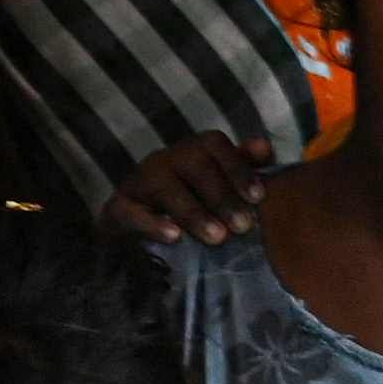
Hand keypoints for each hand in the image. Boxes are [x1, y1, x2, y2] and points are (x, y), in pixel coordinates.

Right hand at [103, 133, 280, 245]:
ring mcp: (139, 182)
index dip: (238, 167)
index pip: (214, 145)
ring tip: (217, 238)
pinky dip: (152, 223)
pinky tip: (174, 237)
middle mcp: (165, 159)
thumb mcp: (215, 185)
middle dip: (222, 196)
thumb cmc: (186, 204)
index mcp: (191, 151)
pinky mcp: (118, 208)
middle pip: (194, 165)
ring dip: (194, 212)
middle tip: (244, 226)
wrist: (132, 228)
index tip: (258, 196)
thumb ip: (240, 166)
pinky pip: (131, 211)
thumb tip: (264, 147)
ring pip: (166, 187)